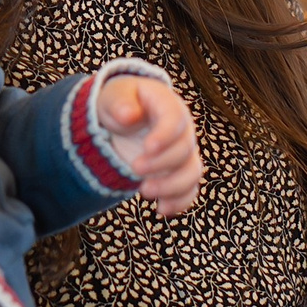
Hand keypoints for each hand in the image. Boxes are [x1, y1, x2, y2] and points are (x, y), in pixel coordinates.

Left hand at [95, 75, 203, 216]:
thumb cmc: (120, 104)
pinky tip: (161, 210)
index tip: (148, 147)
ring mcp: (184, 153)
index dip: (166, 135)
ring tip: (144, 192)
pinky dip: (179, 202)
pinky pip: (189, 190)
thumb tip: (128, 115)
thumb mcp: (114, 96)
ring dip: (172, 187)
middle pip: (184, 149)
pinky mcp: (180, 172)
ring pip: (192, 172)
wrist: (123, 119)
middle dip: (161, 163)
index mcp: (168, 105)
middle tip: (134, 168)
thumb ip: (120, 102)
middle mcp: (182, 130)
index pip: (175, 119)